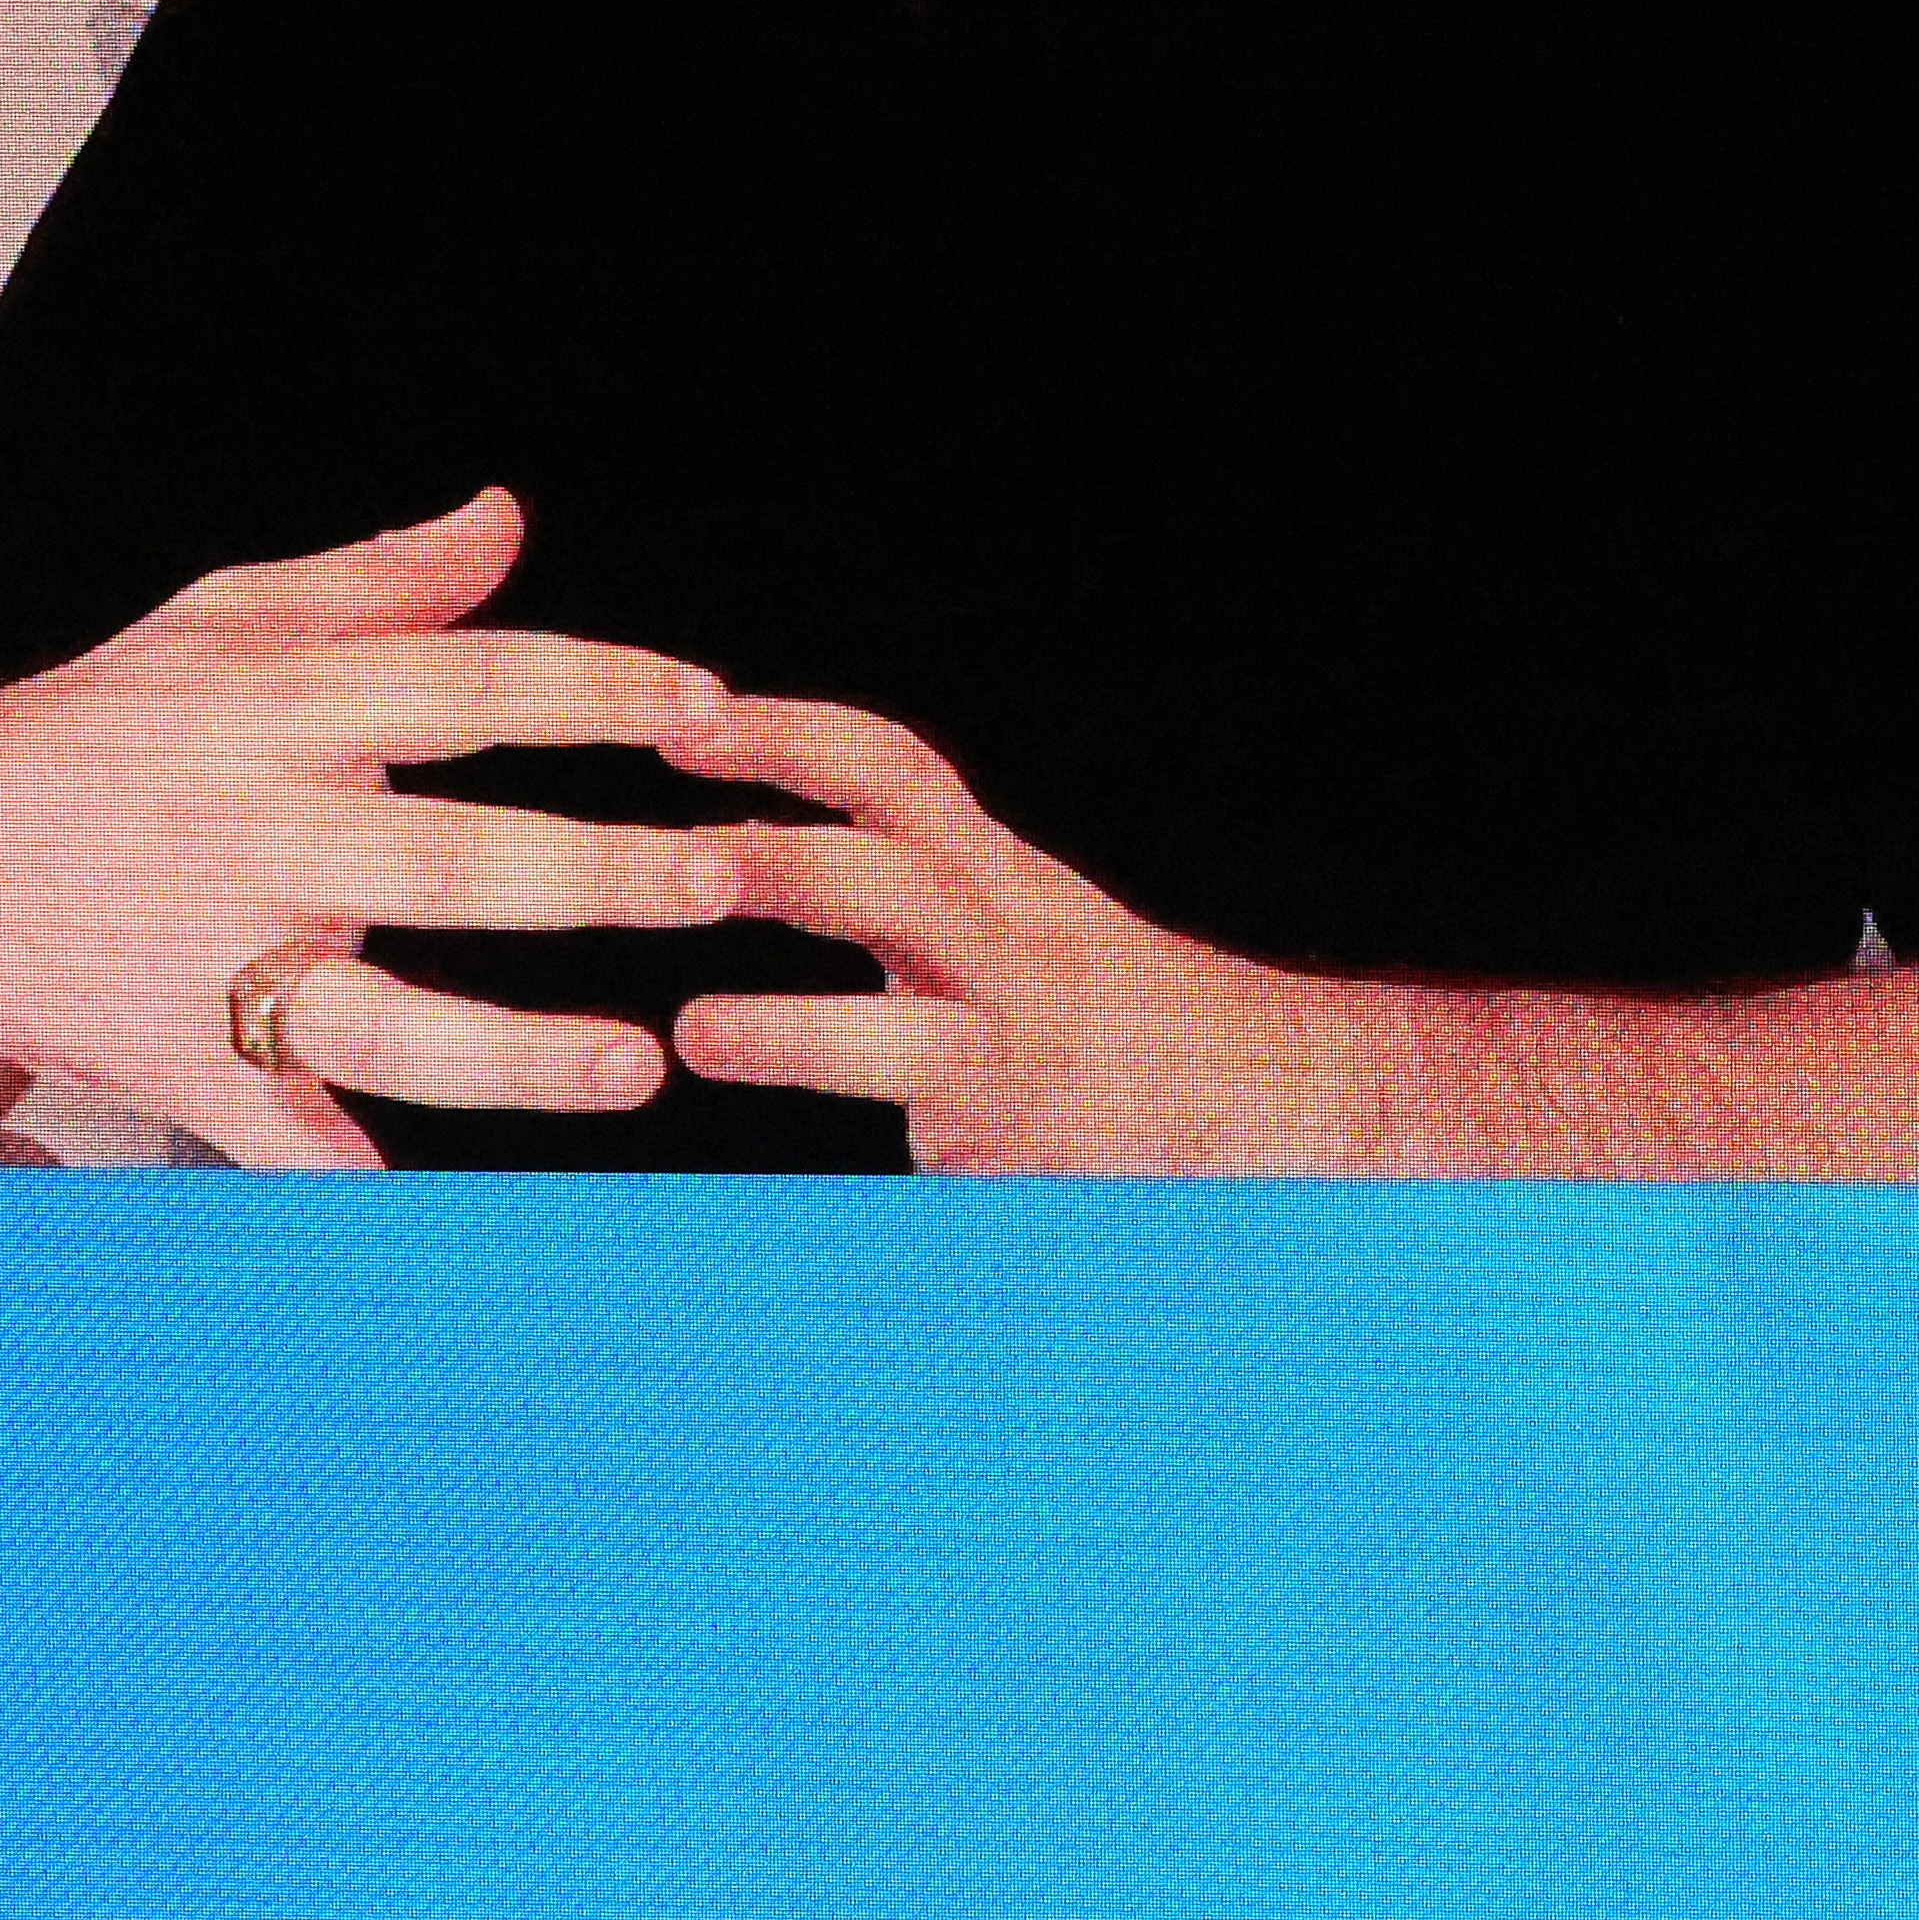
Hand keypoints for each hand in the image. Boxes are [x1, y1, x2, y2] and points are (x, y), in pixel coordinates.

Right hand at [0, 488, 748, 1165]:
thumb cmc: (92, 732)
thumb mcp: (219, 624)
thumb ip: (376, 582)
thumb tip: (505, 517)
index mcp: (279, 716)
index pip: (466, 689)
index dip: (595, 690)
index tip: (711, 707)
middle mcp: (259, 837)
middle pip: (446, 861)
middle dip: (589, 874)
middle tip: (718, 877)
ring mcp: (216, 962)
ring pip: (378, 1020)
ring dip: (510, 1054)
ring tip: (633, 1066)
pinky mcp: (174, 1061)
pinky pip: (270, 1135)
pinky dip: (342, 1175)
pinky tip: (443, 1208)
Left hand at [651, 690, 1411, 1173]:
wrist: (1252, 1091)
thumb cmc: (1081, 1000)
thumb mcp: (994, 908)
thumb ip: (890, 875)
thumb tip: (713, 852)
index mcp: (985, 868)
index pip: (883, 768)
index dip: (777, 734)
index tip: (675, 721)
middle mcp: (999, 942)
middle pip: (879, 880)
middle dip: (772, 861)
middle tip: (666, 862)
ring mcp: (1005, 1050)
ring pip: (896, 1037)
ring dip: (793, 1032)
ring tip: (698, 1033)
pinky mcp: (1006, 1148)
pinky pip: (928, 1156)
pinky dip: (858, 1184)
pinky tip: (759, 1199)